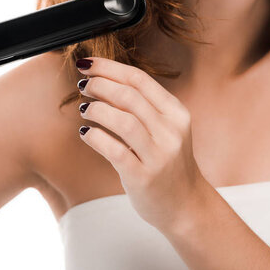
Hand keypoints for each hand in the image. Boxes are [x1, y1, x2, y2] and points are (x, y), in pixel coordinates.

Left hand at [75, 56, 209, 231]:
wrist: (186, 205)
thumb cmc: (167, 163)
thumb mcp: (165, 130)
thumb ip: (143, 108)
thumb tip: (102, 82)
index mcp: (176, 113)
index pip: (139, 79)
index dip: (109, 68)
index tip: (87, 64)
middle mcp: (171, 131)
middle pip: (129, 96)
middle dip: (100, 85)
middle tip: (83, 86)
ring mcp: (159, 155)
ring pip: (123, 121)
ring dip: (97, 110)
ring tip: (84, 109)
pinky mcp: (144, 177)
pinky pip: (115, 150)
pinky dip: (96, 137)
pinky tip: (85, 133)